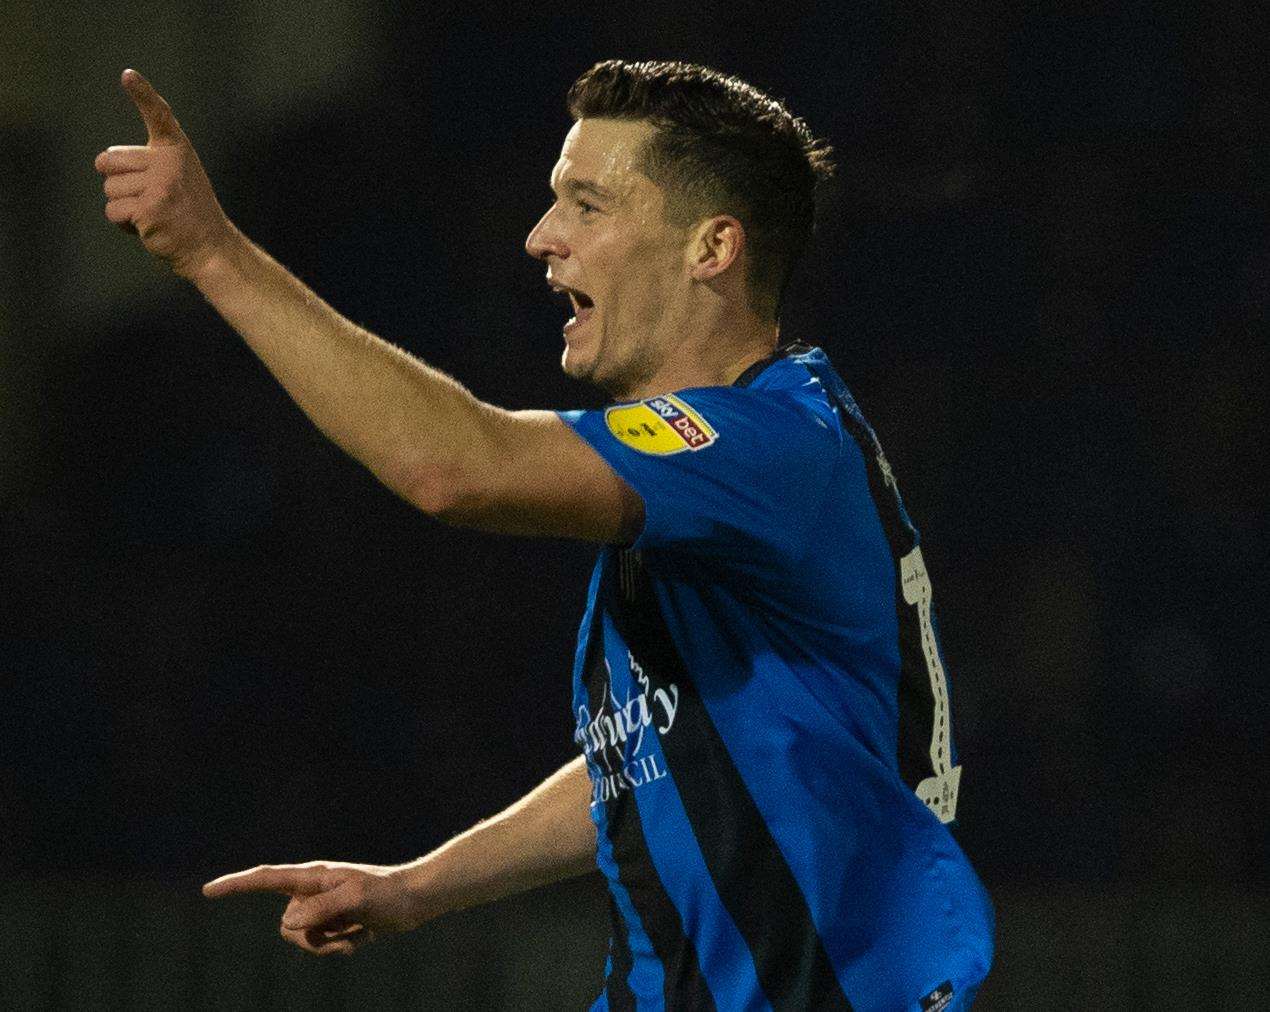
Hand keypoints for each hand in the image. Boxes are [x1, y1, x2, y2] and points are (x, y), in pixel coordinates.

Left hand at [94, 68, 235, 280]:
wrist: (211, 248)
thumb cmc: (189, 213)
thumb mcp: (178, 178)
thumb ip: (148, 162)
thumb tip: (104, 163)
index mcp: (176, 150)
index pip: (159, 114)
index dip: (142, 93)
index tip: (128, 75)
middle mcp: (169, 162)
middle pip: (108, 161)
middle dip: (116, 182)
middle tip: (147, 197)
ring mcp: (160, 185)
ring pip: (109, 189)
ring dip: (122, 206)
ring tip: (152, 214)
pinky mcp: (150, 208)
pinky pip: (113, 211)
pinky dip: (123, 223)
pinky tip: (147, 227)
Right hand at [202, 860, 419, 956]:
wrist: (414, 901)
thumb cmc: (387, 894)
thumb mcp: (356, 900)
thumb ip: (322, 909)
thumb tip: (288, 922)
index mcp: (312, 877)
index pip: (267, 878)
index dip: (237, 885)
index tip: (209, 891)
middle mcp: (312, 892)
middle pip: (288, 926)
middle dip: (313, 938)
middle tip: (346, 929)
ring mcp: (322, 908)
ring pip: (303, 940)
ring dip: (330, 944)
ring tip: (358, 931)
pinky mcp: (334, 923)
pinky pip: (322, 946)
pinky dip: (343, 946)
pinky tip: (365, 934)